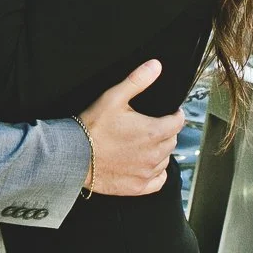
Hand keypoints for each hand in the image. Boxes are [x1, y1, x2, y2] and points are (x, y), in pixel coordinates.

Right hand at [78, 60, 183, 195]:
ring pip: (165, 159)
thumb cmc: (93, 126)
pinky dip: (156, 172)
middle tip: (153, 126)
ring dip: (160, 151)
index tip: (171, 113)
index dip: (175, 115)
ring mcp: (147, 172)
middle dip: (167, 132)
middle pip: (172, 140)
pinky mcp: (138, 187)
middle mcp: (154, 154)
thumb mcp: (114, 97)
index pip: (178, 122)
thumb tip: (156, 66)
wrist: (74, 156)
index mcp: (153, 131)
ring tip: (146, 144)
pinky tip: (146, 165)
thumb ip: (137, 81)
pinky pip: (159, 180)